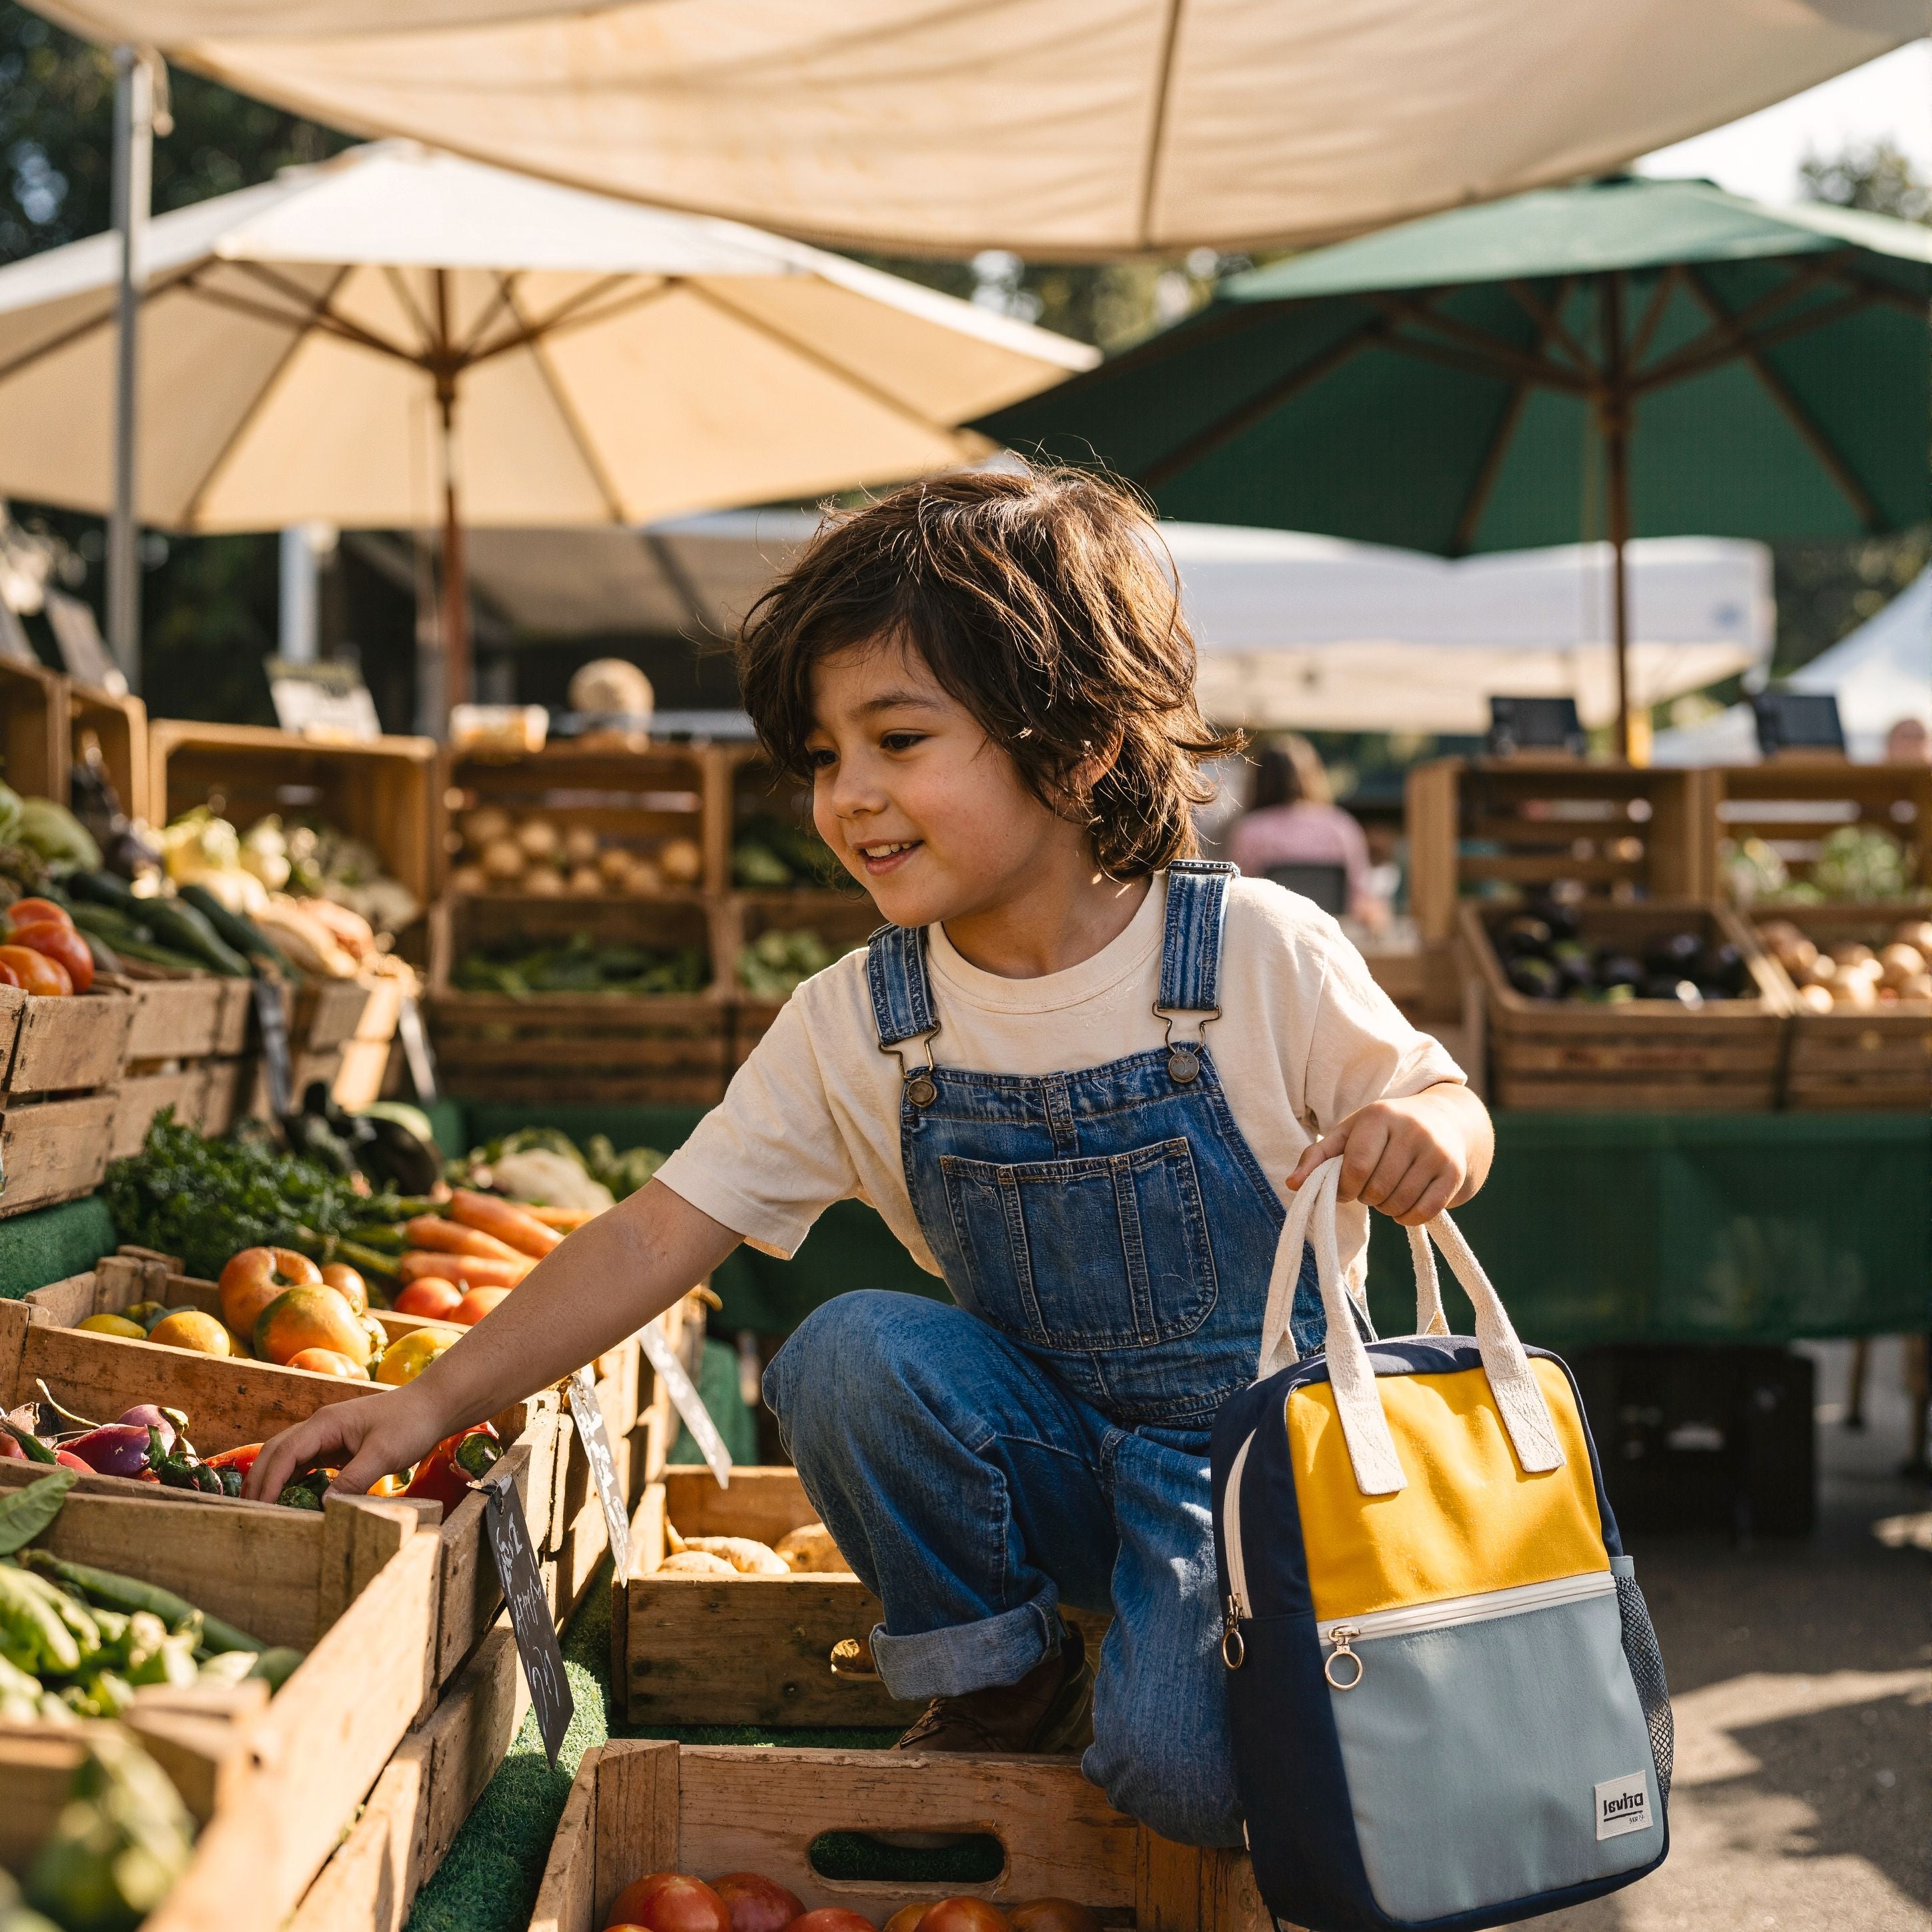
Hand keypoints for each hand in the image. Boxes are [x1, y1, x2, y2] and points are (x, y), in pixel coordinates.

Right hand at [243, 1384, 446, 1504]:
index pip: (283, 1453)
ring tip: (263, 1513)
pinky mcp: (337, 1446)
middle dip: (259, 1482)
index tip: (257, 1509)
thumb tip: (324, 1507)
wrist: (432, 1405)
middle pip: (276, 1453)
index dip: (268, 1482)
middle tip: (248, 1515)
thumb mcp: (383, 1454)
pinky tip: (292, 1501)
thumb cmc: (410, 1423)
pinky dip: (293, 1481)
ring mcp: (327, 1436)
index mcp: (324, 1424)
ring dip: (273, 1482)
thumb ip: (354, 1480)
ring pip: (288, 1458)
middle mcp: (319, 1427)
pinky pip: (306, 1464)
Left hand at [1286, 1085, 1486, 1225]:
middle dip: (1367, 1197)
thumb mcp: (1350, 1133)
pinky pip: (1425, 1212)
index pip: (1356, 1167)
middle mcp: (1412, 1130)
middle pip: (1377, 1189)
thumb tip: (1292, 1185)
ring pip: (1400, 1203)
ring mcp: (1436, 1152)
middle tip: (1370, 1187)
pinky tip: (1404, 1205)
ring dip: (1386, 1208)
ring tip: (1387, 1192)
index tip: (1347, 1188)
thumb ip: (1318, 1156)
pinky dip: (1408, 1218)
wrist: (1446, 1121)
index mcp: (1380, 1116)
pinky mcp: (1454, 1173)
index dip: (1346, 1188)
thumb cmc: (1384, 1131)